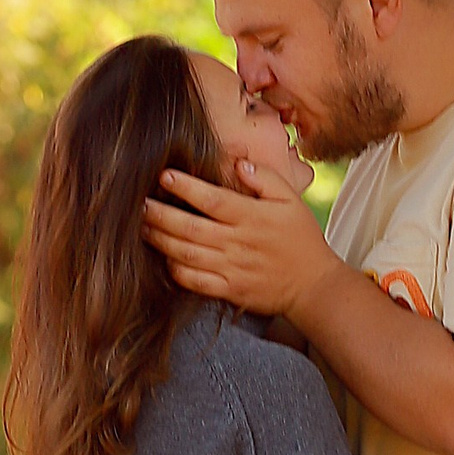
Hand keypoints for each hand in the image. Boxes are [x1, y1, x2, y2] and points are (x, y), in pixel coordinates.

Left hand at [144, 159, 339, 321]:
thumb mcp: (292, 200)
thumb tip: (239, 164)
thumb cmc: (301, 239)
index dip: (185, 187)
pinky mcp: (228, 290)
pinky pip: (194, 281)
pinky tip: (164, 257)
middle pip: (190, 227)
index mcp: (252, 217)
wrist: (313, 285)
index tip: (165, 176)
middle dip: (160, 214)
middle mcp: (238, 243)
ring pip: (186, 254)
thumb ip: (266, 179)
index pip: (212, 199)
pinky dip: (175, 270)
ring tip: (143, 226)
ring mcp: (231, 268)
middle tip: (140, 203)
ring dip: (160, 240)